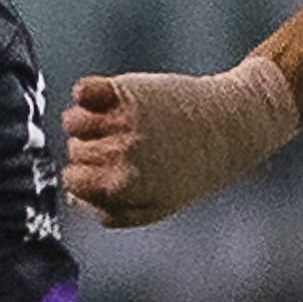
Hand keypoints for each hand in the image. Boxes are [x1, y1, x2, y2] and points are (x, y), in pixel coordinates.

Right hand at [60, 56, 296, 229]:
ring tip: (117, 123)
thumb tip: (78, 202)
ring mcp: (119, 119)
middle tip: (123, 145)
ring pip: (72, 121)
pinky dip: (86, 93)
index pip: (72, 181)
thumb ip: (115, 211)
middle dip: (89, 149)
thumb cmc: (196, 168)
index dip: (85, 176)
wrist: (230, 125)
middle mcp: (118, 151)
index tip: (104, 169)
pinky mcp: (125, 90)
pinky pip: (83, 90)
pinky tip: (104, 99)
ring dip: (87, 122)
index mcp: (121, 185)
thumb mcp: (158, 205)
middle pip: (72, 150)